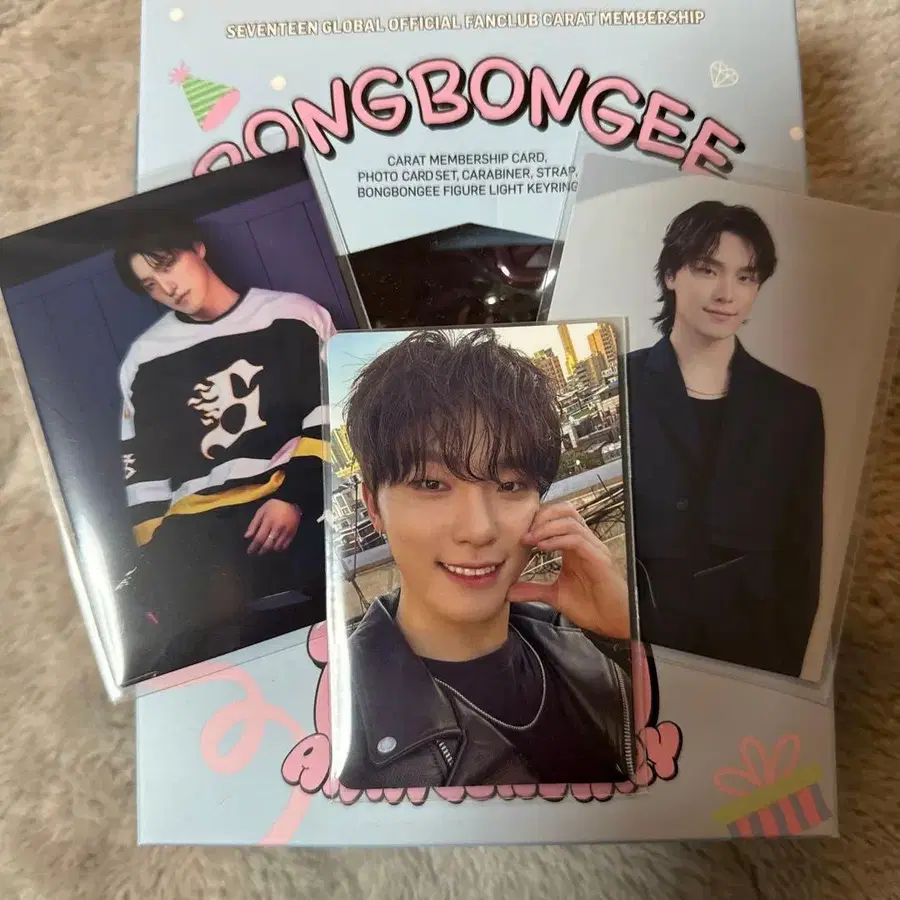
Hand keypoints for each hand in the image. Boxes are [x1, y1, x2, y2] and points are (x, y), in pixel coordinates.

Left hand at [245, 499, 301, 554]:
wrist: (292, 501)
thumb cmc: (274, 506)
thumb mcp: (261, 511)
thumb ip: (254, 524)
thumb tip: (247, 537)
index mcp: (268, 522)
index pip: (259, 538)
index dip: (253, 547)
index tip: (250, 552)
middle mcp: (277, 529)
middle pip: (268, 545)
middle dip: (261, 551)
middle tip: (257, 552)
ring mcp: (286, 532)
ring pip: (276, 547)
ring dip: (270, 550)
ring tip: (266, 548)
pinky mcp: (292, 533)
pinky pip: (285, 546)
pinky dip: (279, 548)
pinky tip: (276, 546)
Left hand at [507, 502, 629, 639]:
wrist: (614, 623)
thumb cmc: (591, 607)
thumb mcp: (555, 596)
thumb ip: (533, 589)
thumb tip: (509, 591)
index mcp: (575, 546)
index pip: (559, 517)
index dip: (538, 520)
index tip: (520, 533)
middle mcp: (585, 542)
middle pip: (566, 510)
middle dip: (543, 516)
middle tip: (524, 531)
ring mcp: (593, 548)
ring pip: (571, 521)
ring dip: (546, 527)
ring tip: (530, 539)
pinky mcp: (599, 559)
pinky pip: (577, 539)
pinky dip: (557, 540)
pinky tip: (542, 548)